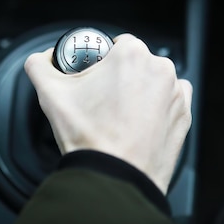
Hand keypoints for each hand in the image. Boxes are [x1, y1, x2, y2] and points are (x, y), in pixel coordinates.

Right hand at [24, 33, 192, 194]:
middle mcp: (159, 68)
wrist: (115, 179)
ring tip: (120, 116)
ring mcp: (176, 93)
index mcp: (131, 54)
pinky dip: (157, 108)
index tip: (95, 80)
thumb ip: (39, 66)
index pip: (115, 44)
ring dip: (139, 91)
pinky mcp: (184, 115)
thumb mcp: (51, 94)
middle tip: (103, 102)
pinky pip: (170, 100)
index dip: (101, 61)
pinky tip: (139, 123)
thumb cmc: (90, 138)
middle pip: (135, 62)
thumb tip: (40, 60)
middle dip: (120, 77)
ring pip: (152, 81)